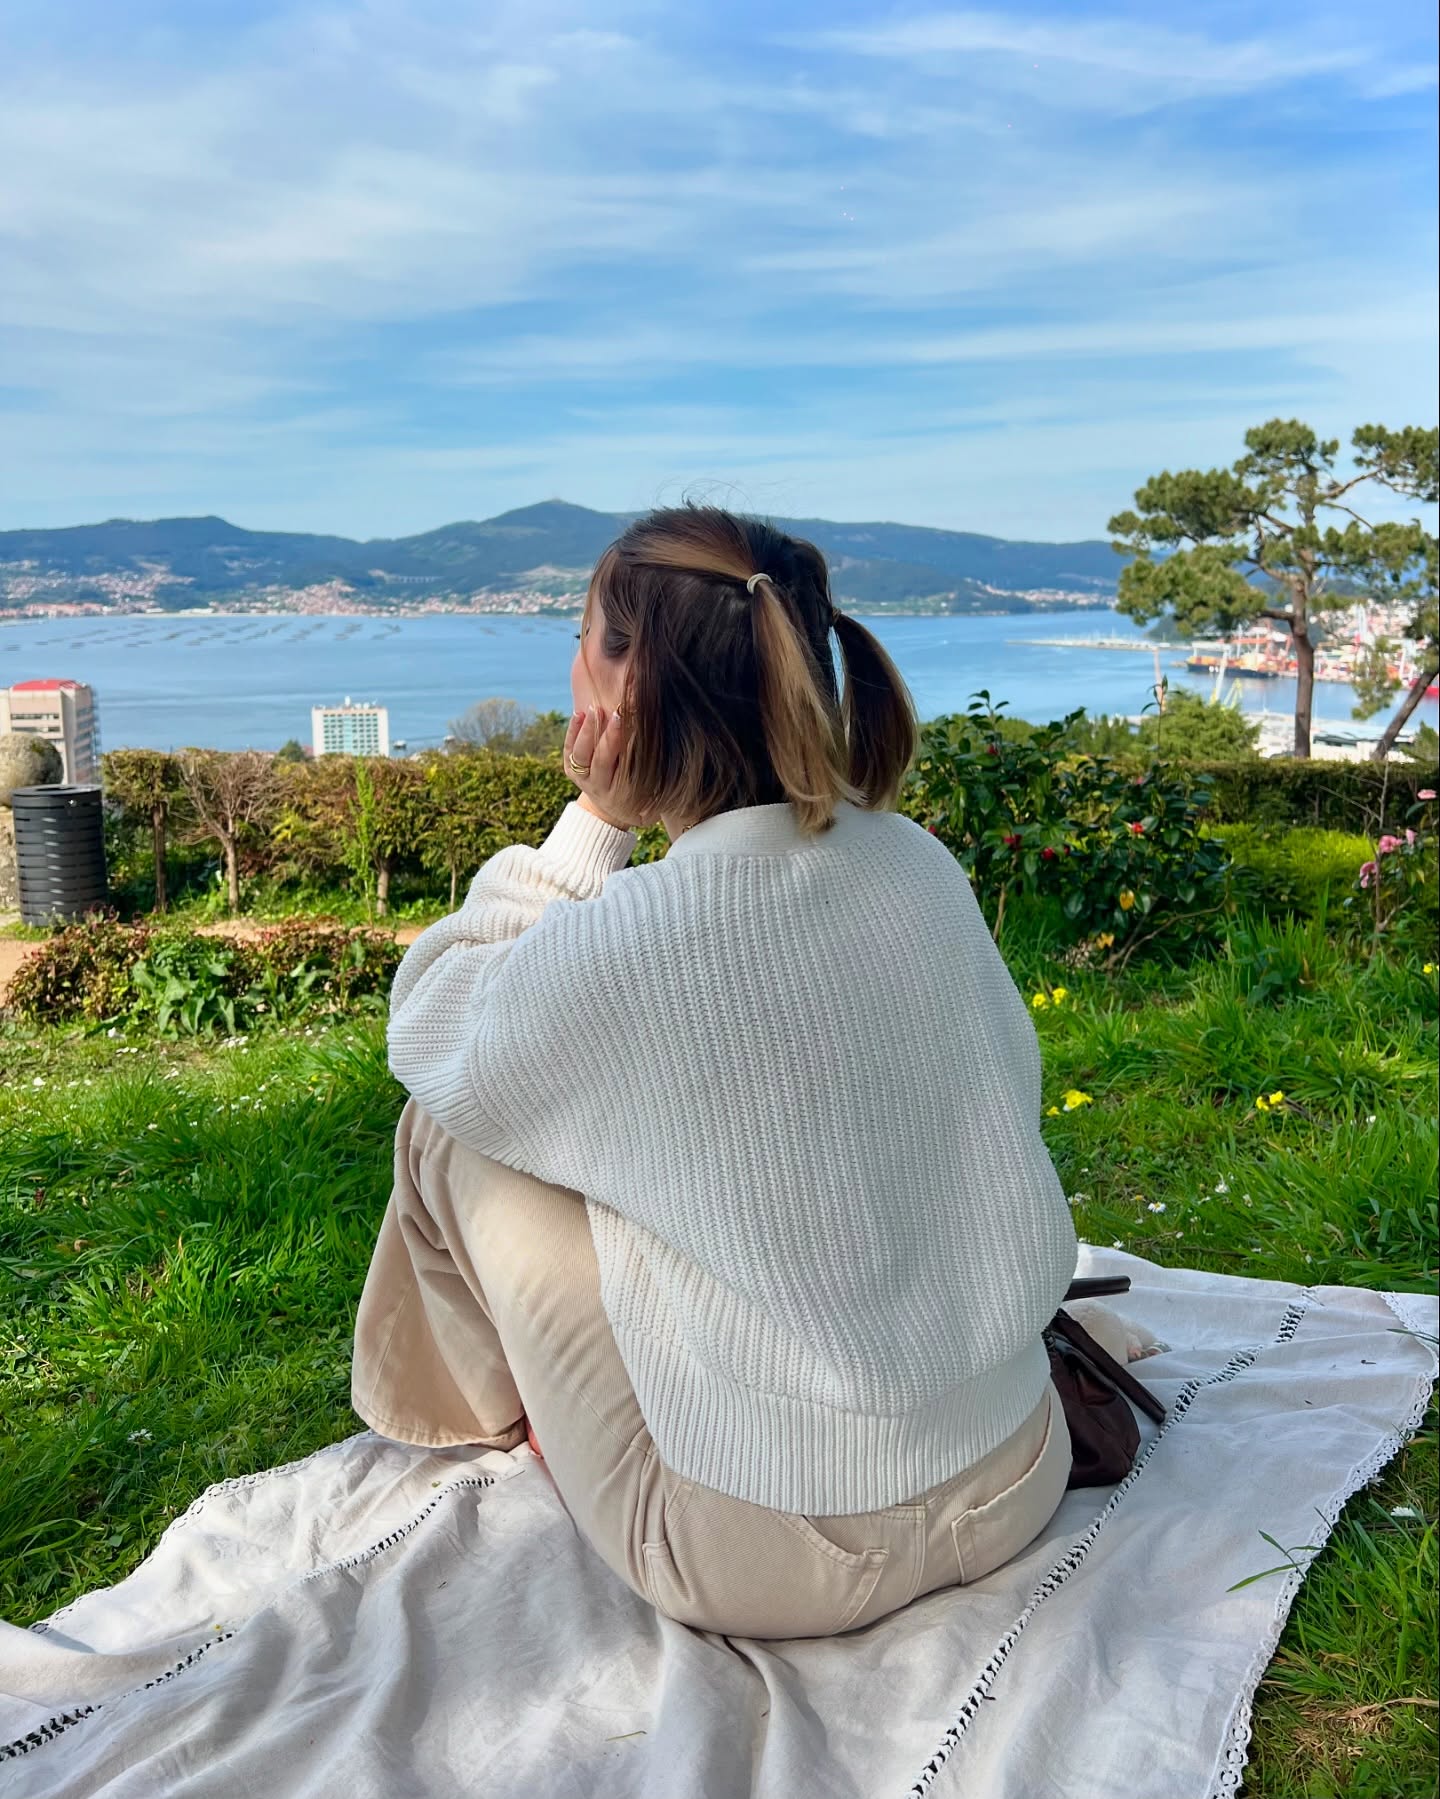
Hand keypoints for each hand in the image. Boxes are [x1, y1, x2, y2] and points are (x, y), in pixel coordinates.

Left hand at [564, 703, 655, 831]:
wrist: (614, 807)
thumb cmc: (641, 793)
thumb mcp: (650, 790)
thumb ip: (655, 772)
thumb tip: (680, 750)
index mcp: (618, 793)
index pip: (623, 768)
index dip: (629, 748)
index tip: (637, 728)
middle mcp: (598, 787)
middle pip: (601, 760)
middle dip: (610, 736)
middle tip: (618, 714)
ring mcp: (581, 778)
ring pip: (580, 754)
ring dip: (587, 731)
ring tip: (594, 709)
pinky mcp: (570, 769)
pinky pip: (568, 749)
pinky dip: (572, 731)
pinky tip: (579, 713)